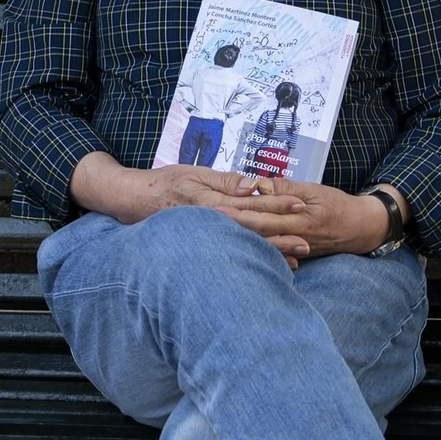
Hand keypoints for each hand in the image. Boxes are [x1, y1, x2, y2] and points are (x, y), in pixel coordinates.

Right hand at [68, 154, 311, 267]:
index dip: (277, 206)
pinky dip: (250, 258)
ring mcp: (206, 238)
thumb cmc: (165, 183)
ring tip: (296, 259)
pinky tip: (267, 266)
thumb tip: (253, 186)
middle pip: (252, 231)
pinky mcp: (202, 246)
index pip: (250, 205)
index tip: (300, 206)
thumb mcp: (194, 172)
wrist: (132, 202)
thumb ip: (224, 181)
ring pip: (243, 246)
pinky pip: (230, 252)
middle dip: (281, 236)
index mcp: (211, 201)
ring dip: (270, 253)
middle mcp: (210, 222)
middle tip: (308, 242)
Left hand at [216, 176, 394, 261]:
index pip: (261, 214)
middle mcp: (293, 235)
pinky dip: (256, 251)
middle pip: (256, 232)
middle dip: (231, 227)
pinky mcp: (295, 253)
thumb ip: (286, 188)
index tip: (215, 207)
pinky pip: (272, 253)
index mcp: (297, 217)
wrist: (362, 228)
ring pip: (262, 244)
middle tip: (206, 221)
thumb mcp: (315, 190)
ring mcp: (294, 247)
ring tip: (216, 236)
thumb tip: (260, 185)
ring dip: (239, 240)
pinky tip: (240, 251)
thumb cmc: (338, 205)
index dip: (237, 211)